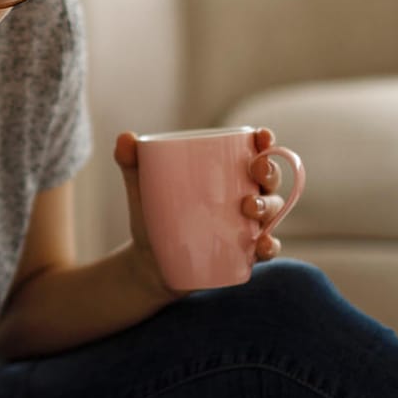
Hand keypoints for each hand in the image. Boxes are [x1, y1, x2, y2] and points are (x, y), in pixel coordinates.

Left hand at [113, 126, 286, 278]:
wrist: (148, 262)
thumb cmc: (153, 216)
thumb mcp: (142, 189)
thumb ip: (132, 163)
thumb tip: (125, 137)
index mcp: (227, 174)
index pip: (253, 152)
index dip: (265, 142)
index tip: (262, 135)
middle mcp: (245, 196)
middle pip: (269, 179)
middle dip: (270, 172)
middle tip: (256, 173)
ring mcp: (247, 225)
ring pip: (272, 211)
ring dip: (268, 207)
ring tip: (250, 208)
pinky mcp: (244, 253)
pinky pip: (266, 248)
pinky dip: (270, 246)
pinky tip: (262, 245)